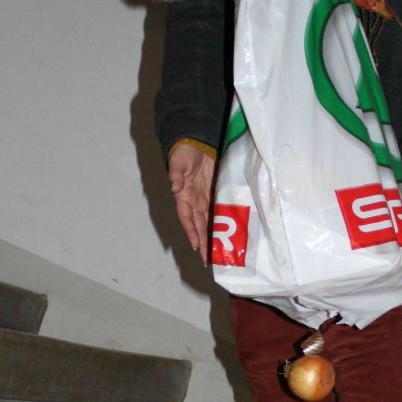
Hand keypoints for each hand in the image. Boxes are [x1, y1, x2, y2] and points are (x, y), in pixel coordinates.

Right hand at [168, 143, 214, 265]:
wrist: (195, 141)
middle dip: (203, 242)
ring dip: (211, 237)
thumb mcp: (178, 161)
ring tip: (217, 253)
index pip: (187, 218)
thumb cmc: (183, 152)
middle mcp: (194, 200)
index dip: (191, 232)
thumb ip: (175, 175)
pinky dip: (221, 222)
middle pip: (198, 225)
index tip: (196, 246)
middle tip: (208, 259)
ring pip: (208, 222)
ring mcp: (204, 197)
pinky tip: (227, 233)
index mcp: (183, 195)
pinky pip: (217, 210)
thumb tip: (174, 187)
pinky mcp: (214, 192)